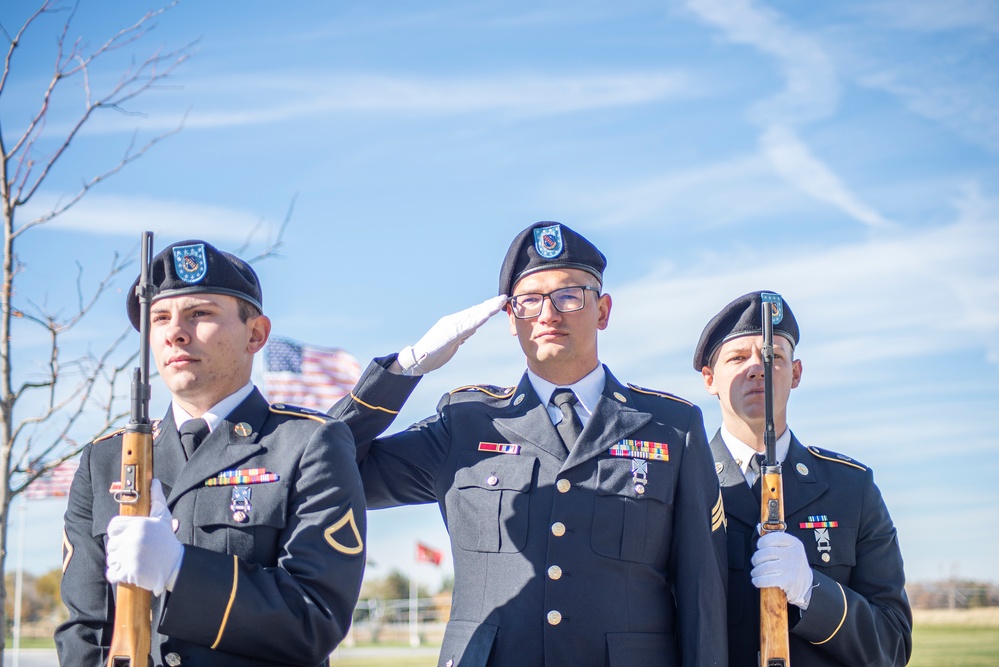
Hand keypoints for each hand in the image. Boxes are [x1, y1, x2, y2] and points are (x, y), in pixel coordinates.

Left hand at [106, 479, 183, 595]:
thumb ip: (157, 499)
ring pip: (111, 559)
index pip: (113, 526)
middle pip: (111, 544)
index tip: (129, 538)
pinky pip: (112, 573)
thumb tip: (154, 481)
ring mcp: (130, 556)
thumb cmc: (167, 541)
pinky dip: (118, 575)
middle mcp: (133, 538)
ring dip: (119, 562)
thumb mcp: (163, 518)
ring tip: (134, 561)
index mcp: (138, 524)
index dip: (119, 532)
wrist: (176, 566)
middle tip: (134, 551)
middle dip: (120, 549)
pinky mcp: (129, 572)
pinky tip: (130, 571)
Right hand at [396, 295, 507, 375]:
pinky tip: (487, 316)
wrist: (417, 359)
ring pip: (473, 316)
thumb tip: (472, 329)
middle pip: (475, 312)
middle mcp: (452, 321)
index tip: (497, 302)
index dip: (486, 307)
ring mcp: (451, 326)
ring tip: (499, 303)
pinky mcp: (450, 334)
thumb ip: (462, 334)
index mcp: (452, 322)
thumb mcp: (451, 341)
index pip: (472, 313)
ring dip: (487, 309)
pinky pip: (468, 326)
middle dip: (490, 305)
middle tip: (503, 298)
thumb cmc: (432, 353)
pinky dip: (478, 320)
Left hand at [751, 531, 813, 608]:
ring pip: (765, 567)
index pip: (774, 537)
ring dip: (756, 571)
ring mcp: (792, 568)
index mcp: (793, 543)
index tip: (759, 547)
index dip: (762, 541)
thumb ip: (773, 538)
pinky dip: (758, 580)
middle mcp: (794, 554)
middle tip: (755, 562)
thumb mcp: (787, 548)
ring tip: (755, 572)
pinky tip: (757, 580)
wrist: (806, 583)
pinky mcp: (789, 581)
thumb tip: (758, 527)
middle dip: (756, 558)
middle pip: (767, 553)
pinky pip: (767, 580)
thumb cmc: (792, 563)